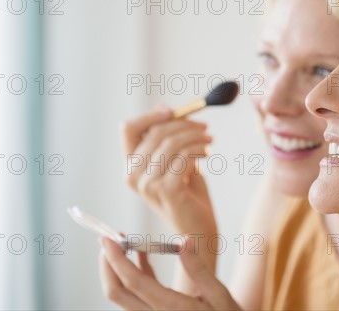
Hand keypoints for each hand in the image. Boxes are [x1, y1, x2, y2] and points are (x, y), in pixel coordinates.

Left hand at [99, 236, 240, 309]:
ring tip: (123, 242)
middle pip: (117, 293)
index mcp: (170, 309)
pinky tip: (141, 254)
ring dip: (117, 268)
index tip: (109, 239)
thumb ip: (199, 269)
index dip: (117, 259)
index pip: (134, 282)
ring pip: (123, 295)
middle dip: (108, 264)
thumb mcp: (219, 294)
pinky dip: (134, 273)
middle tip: (110, 239)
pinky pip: (136, 295)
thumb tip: (185, 240)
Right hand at [122, 104, 215, 234]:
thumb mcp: (175, 160)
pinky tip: (208, 154)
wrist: (199, 231)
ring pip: (171, 142)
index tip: (173, 111)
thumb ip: (166, 137)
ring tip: (209, 140)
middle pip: (155, 132)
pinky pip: (183, 156)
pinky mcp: (166, 189)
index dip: (150, 115)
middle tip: (204, 127)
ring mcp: (147, 184)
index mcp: (131, 167)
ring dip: (195, 136)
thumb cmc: (188, 195)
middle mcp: (133, 176)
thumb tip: (163, 106)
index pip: (128, 129)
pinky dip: (198, 149)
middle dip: (183, 124)